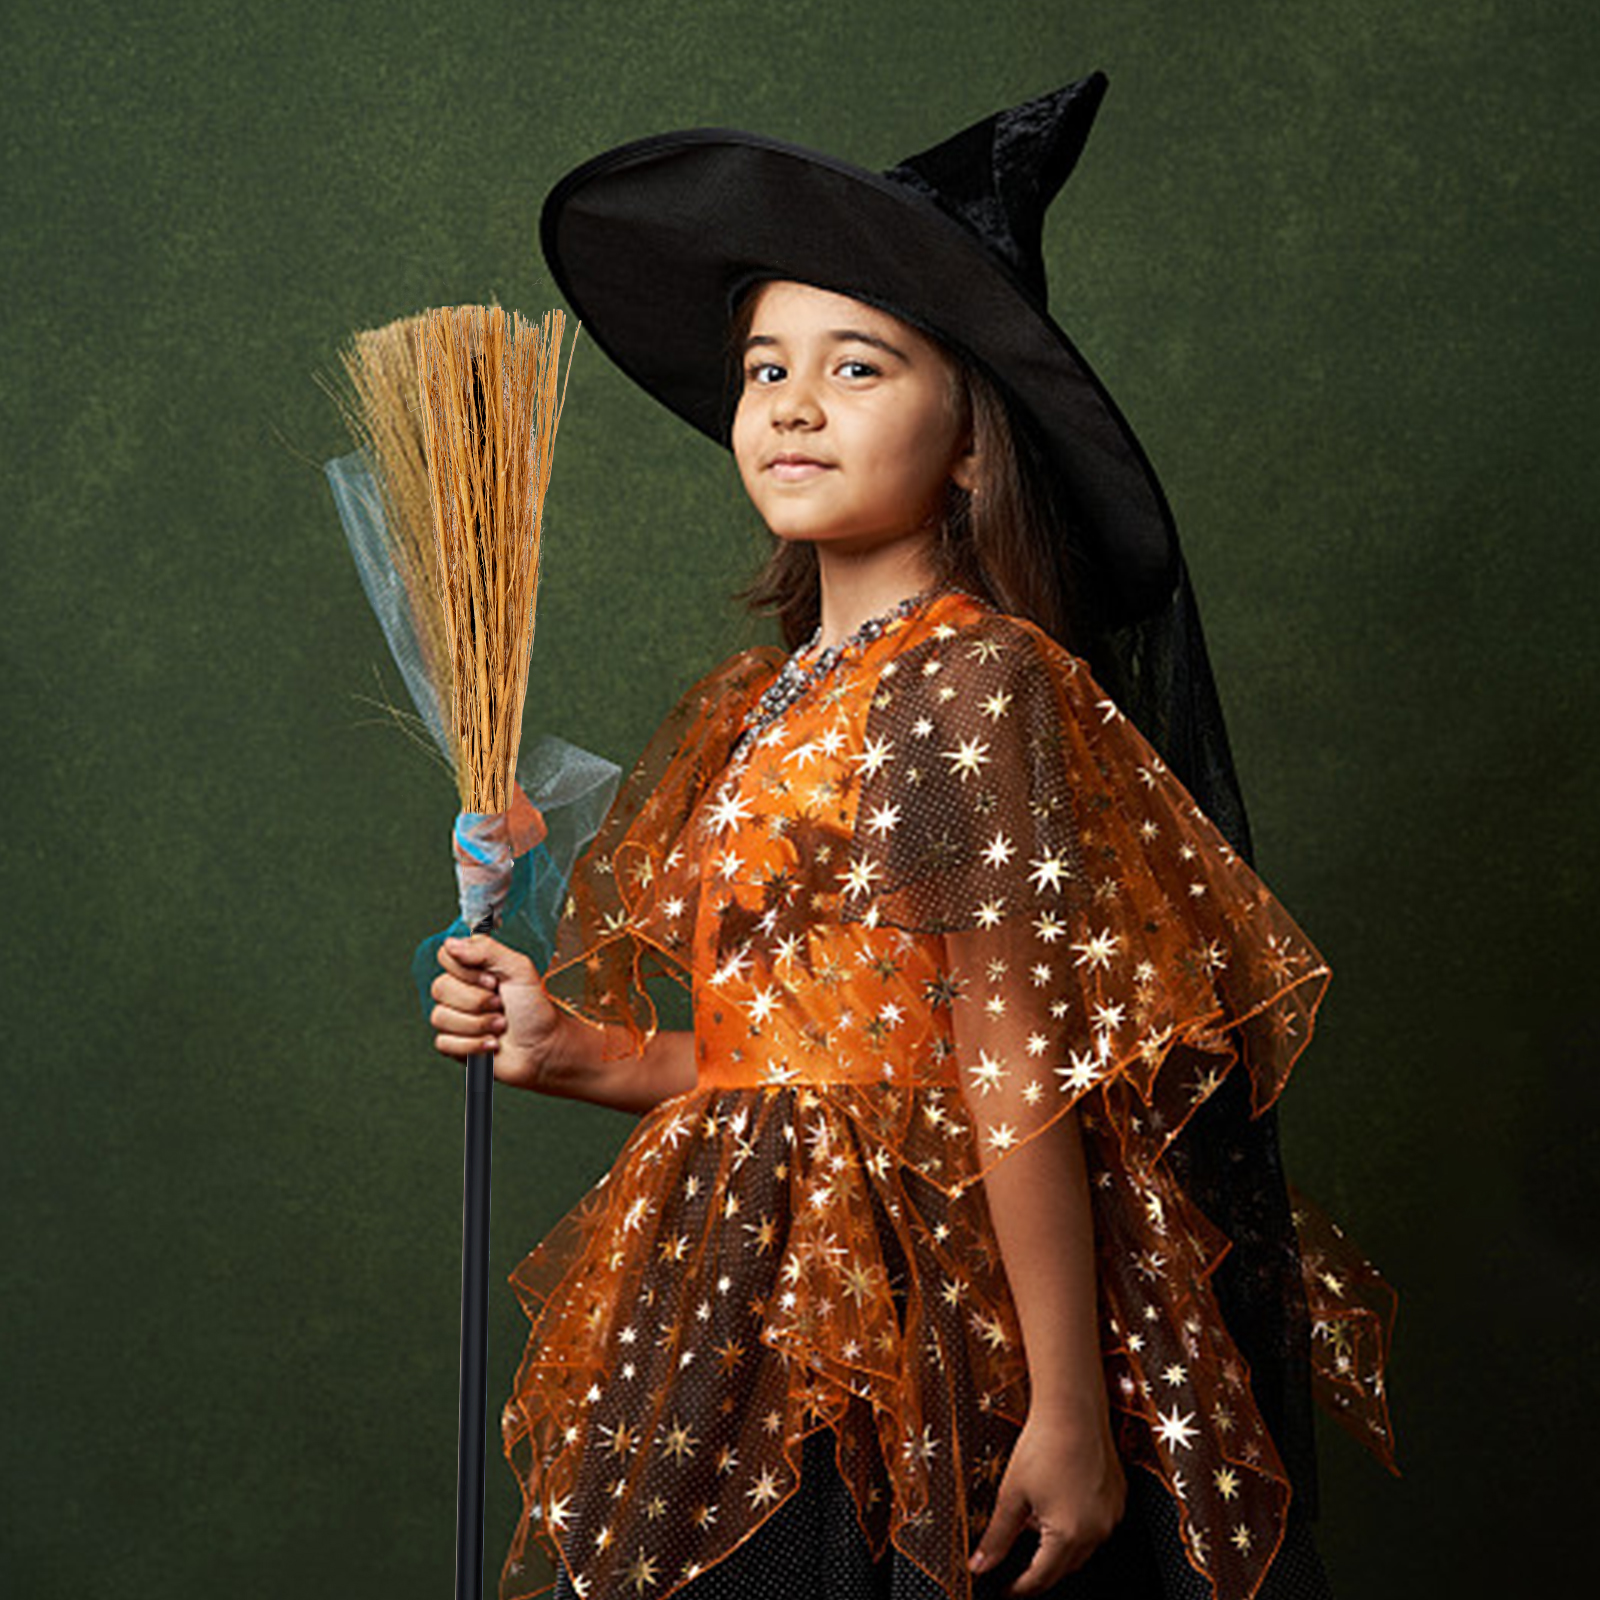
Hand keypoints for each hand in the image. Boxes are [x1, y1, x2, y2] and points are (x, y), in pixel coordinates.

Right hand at [429, 934, 564, 1090]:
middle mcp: (460, 991)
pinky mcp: (453, 1044)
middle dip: (478, 1001)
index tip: (494, 981)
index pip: (445, 956)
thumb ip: (487, 950)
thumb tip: (452, 942)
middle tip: (501, 1005)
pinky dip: (472, 1045)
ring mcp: (454, 1018)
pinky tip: (491, 1043)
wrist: (544, 1047)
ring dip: (478, 1024)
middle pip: (440, 987)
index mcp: (474, 968)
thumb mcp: (519, 969)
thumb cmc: (535, 1009)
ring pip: (440, 1017)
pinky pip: (444, 1042)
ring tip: (500, 1025)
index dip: (467, 971)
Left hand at [969, 1404, 1126, 1594]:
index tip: (1006, 1590)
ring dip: (1060, 1546)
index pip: (1041, 1579)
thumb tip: (980, 1565)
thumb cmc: (1043, 1445)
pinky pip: (1097, 1524)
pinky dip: (1077, 1525)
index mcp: (1068, 1536)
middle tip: (1017, 1565)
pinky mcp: (1118, 1497)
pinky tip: (1058, 1504)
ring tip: (1034, 1526)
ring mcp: (1111, 1515)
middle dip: (1040, 1569)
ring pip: (1083, 1547)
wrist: (1072, 1408)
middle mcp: (1096, 1531)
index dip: (1020, 1588)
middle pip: (1064, 1567)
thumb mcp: (1012, 1494)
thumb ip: (997, 1537)